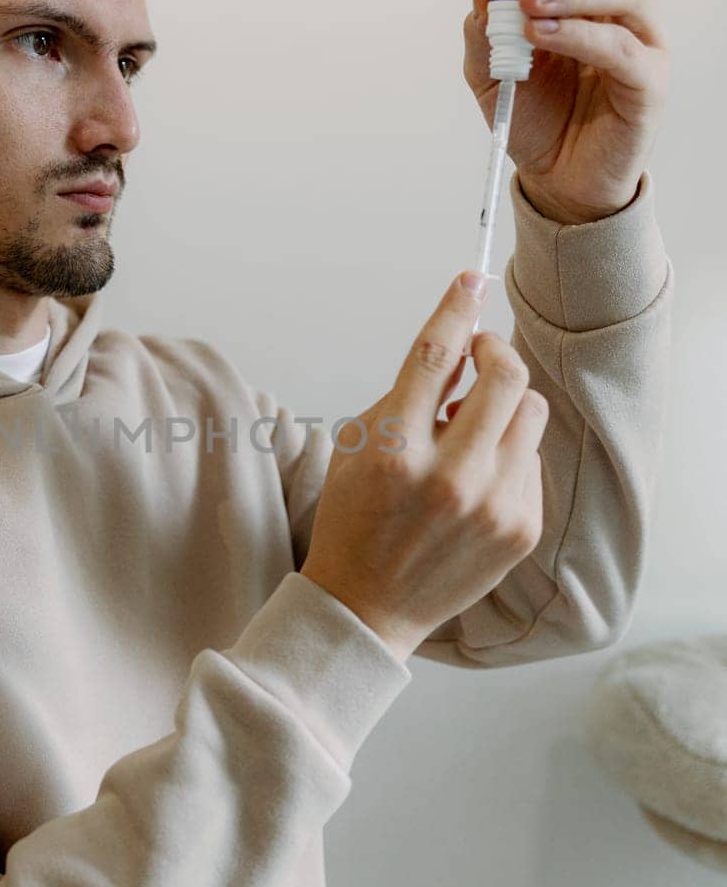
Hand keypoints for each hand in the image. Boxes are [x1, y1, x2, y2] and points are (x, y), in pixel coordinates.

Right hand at [299, 273, 547, 663]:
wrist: (366, 607)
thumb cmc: (354, 520)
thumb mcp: (358, 446)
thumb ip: (406, 397)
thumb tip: (458, 351)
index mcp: (395, 451)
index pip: (434, 356)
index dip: (456, 308)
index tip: (470, 279)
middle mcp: (448, 477)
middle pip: (503, 375)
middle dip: (494, 352)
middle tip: (479, 356)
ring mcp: (491, 506)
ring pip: (530, 411)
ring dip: (506, 404)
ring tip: (474, 428)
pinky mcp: (520, 528)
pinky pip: (532, 459)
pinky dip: (507, 454)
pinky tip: (477, 478)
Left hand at [462, 0, 670, 222]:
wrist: (556, 180)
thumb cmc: (535, 119)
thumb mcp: (491, 75)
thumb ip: (485, 34)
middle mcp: (623, 10)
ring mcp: (643, 43)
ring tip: (527, 0)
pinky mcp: (649, 83)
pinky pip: (623, 48)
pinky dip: (580, 34)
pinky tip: (541, 35)